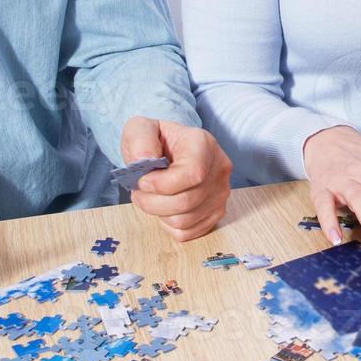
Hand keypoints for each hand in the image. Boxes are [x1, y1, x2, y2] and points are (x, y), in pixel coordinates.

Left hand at [121, 117, 231, 240]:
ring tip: (151, 198)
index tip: (142, 181)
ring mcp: (221, 192)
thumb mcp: (140, 128)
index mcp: (204, 143)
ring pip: (185, 220)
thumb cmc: (155, 140)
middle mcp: (220, 167)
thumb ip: (140, 139)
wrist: (168, 150)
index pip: (193, 173)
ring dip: (159, 213)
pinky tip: (164, 208)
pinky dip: (169, 225)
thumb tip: (145, 160)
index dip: (162, 184)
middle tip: (139, 192)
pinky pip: (189, 232)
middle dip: (153, 202)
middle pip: (186, 201)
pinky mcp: (216, 211)